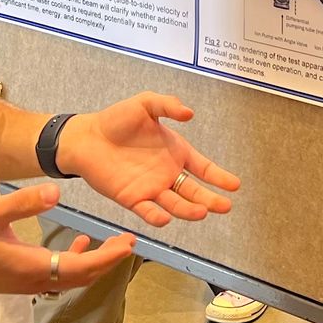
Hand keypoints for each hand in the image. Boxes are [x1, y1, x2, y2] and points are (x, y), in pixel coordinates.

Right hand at [0, 183, 135, 295]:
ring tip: (114, 246)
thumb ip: (22, 203)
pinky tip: (78, 245)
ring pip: (71, 278)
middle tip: (130, 242)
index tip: (129, 244)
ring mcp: (26, 284)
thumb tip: (56, 192)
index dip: (107, 257)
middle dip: (108, 261)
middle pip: (81, 277)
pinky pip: (57, 276)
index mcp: (30, 266)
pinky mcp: (20, 280)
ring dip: (93, 263)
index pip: (80, 267)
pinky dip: (74, 263)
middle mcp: (33, 281)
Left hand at [59, 93, 241, 226]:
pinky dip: (156, 216)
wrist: (87, 136)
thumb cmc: (117, 119)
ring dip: (188, 210)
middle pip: (194, 191)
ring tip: (201, 212)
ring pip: (175, 204)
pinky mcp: (132, 199)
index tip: (235, 185)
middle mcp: (167, 173)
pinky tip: (165, 218)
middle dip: (210, 200)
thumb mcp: (145, 104)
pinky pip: (147, 211)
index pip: (203, 168)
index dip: (219, 177)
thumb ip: (167, 105)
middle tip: (225, 206)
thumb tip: (189, 113)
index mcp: (175, 152)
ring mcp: (151, 188)